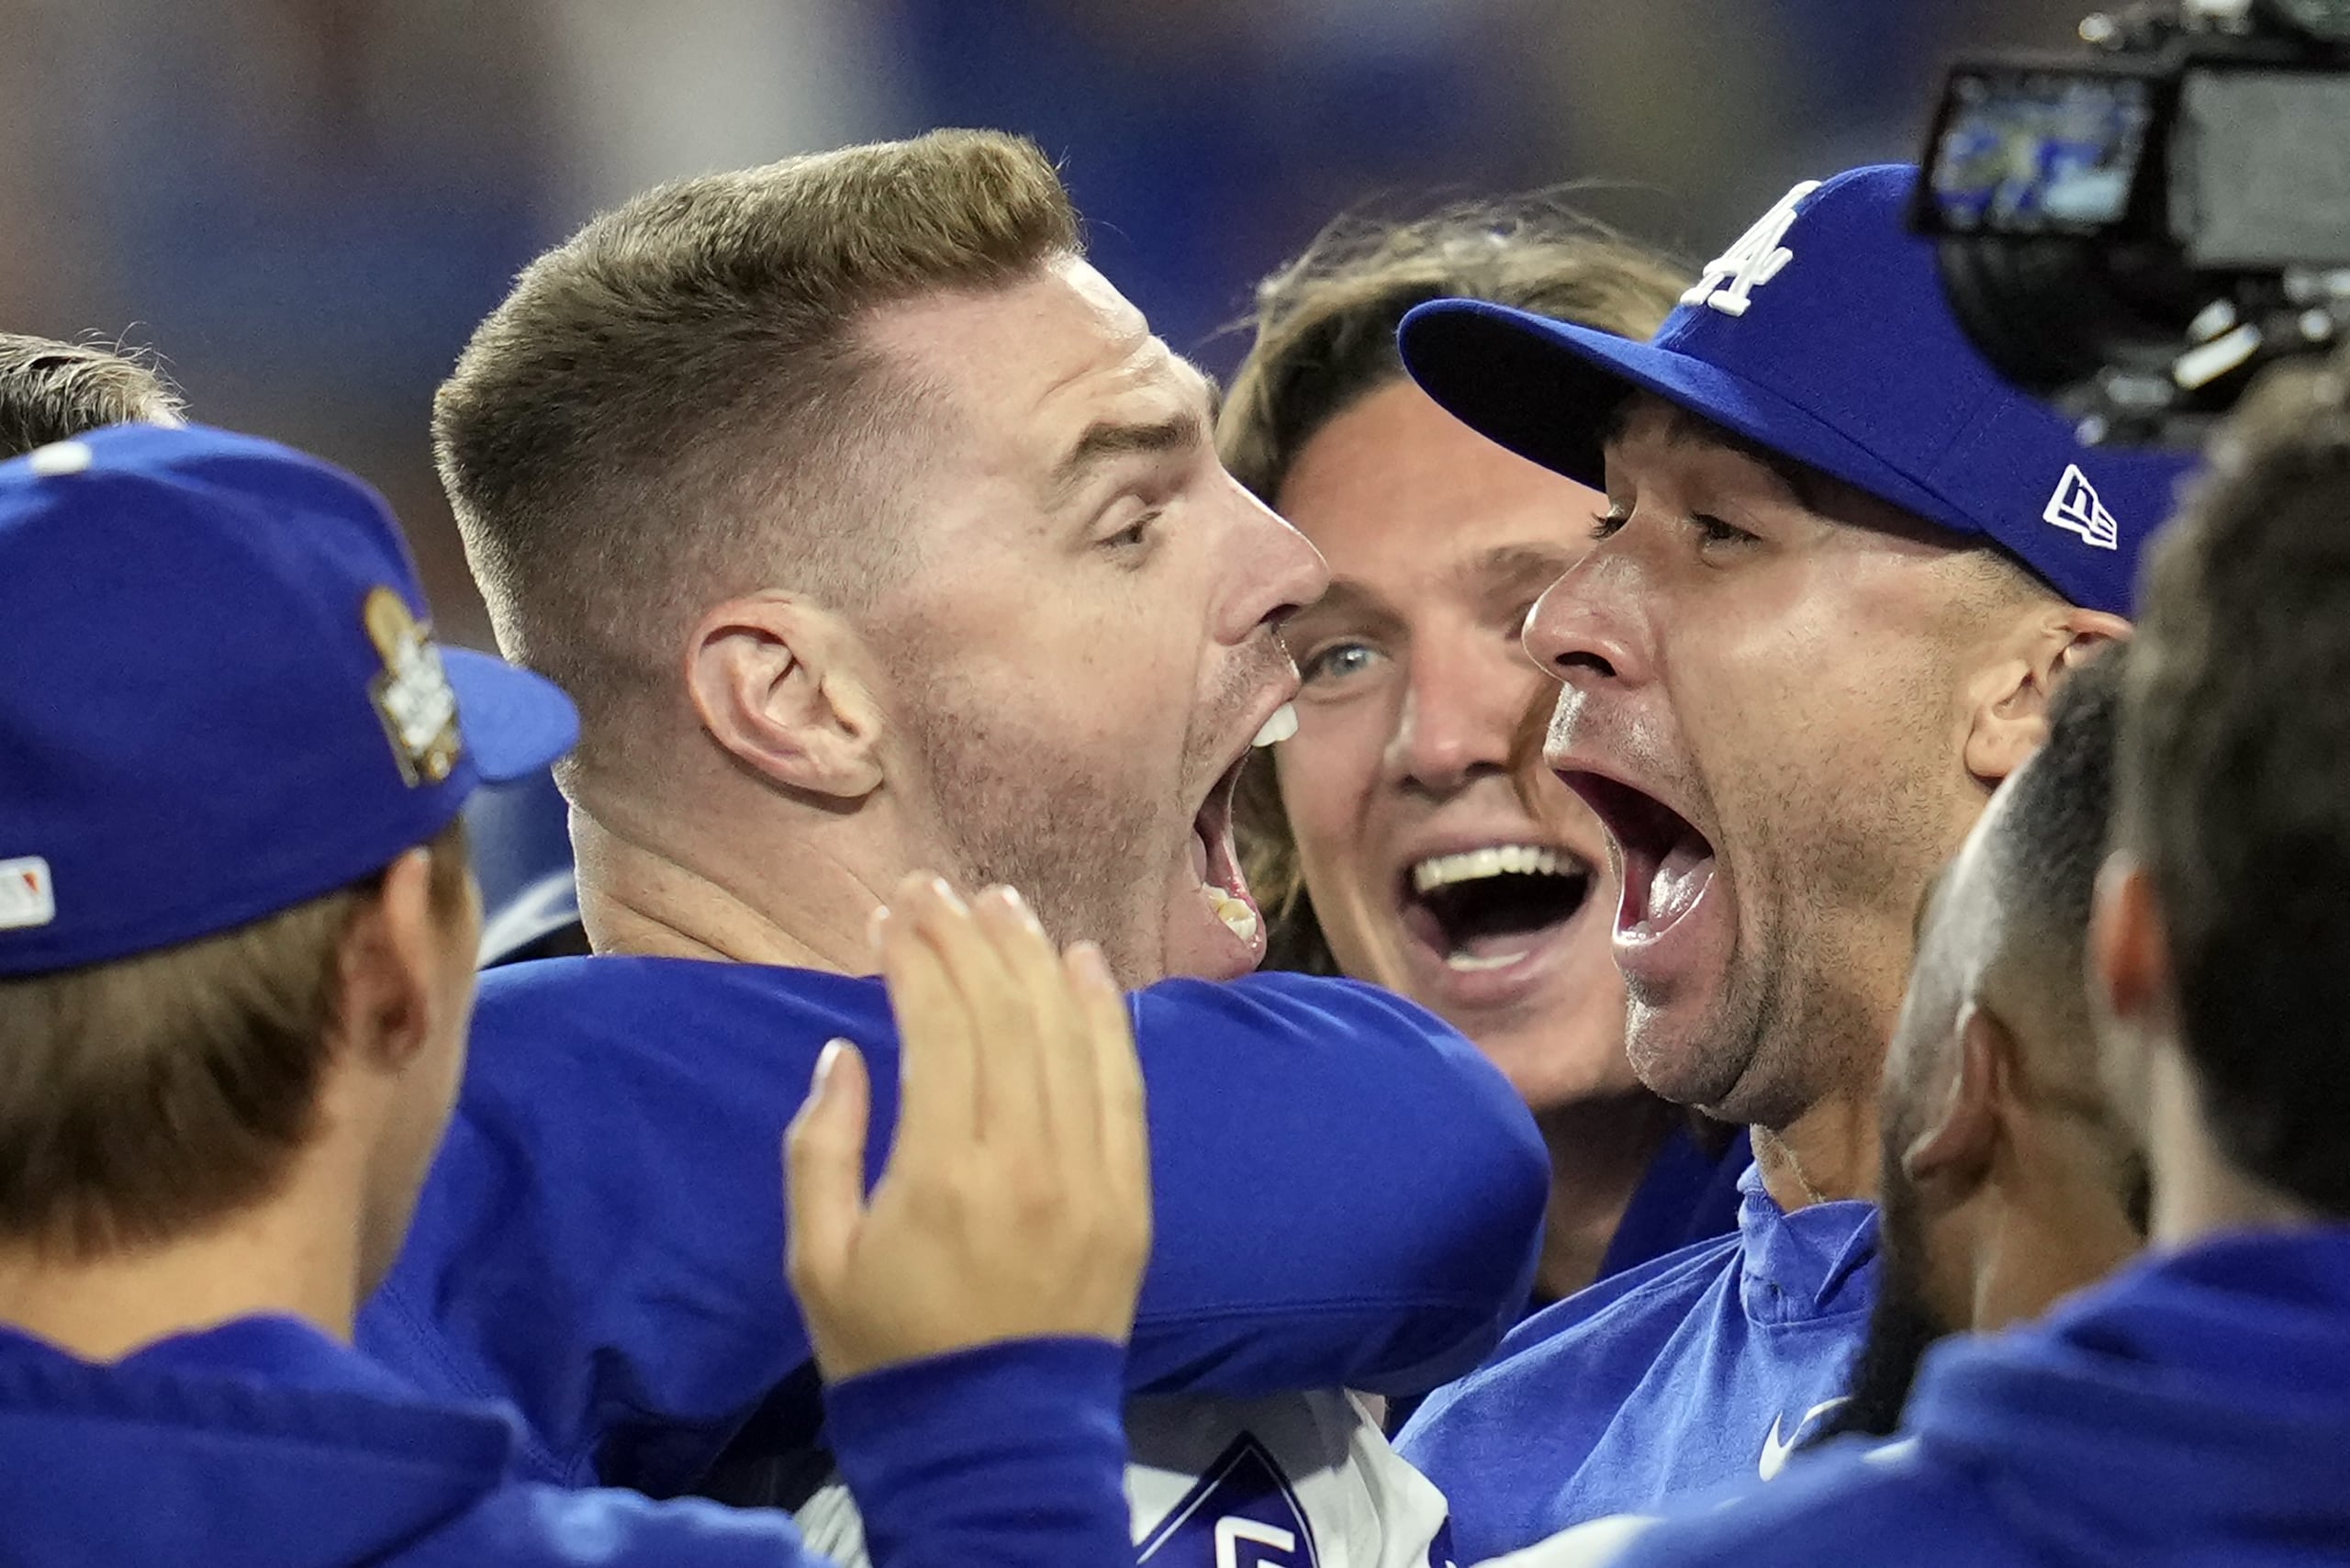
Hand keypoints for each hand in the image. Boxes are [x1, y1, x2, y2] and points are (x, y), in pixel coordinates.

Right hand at [785, 874, 1151, 1382]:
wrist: (994, 1442)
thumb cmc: (889, 1350)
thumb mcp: (816, 1260)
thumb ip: (820, 1147)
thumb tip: (847, 1049)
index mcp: (943, 1174)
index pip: (942, 1026)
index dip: (918, 956)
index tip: (893, 913)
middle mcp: (1028, 1161)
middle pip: (1008, 1013)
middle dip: (969, 938)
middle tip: (939, 890)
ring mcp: (1092, 1175)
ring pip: (1070, 1034)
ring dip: (1036, 957)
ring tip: (1004, 904)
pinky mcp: (1132, 1195)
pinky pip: (1124, 1085)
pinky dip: (1106, 1015)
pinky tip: (1085, 963)